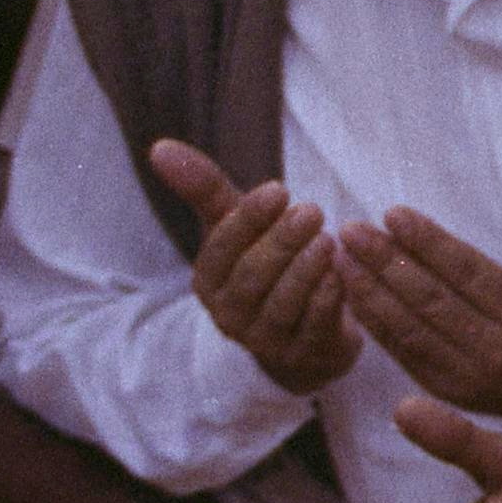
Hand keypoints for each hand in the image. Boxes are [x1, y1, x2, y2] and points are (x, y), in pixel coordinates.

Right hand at [147, 141, 363, 395]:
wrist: (304, 334)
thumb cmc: (264, 266)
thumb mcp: (236, 227)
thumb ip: (205, 189)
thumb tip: (159, 146)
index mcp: (208, 281)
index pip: (221, 247)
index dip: (248, 218)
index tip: (280, 189)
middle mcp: (230, 315)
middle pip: (252, 276)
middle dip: (281, 241)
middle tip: (312, 211)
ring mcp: (265, 340)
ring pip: (282, 303)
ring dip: (306, 269)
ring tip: (328, 239)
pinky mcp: (302, 356)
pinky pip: (314, 326)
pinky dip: (327, 298)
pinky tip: (342, 272)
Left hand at [333, 197, 501, 441]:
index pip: (468, 272)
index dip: (428, 243)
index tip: (393, 214)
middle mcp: (497, 348)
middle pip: (432, 299)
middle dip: (386, 261)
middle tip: (353, 230)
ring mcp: (469, 374)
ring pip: (410, 327)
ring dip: (370, 290)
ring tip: (342, 255)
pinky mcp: (448, 389)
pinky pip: (403, 351)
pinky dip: (374, 321)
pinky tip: (352, 291)